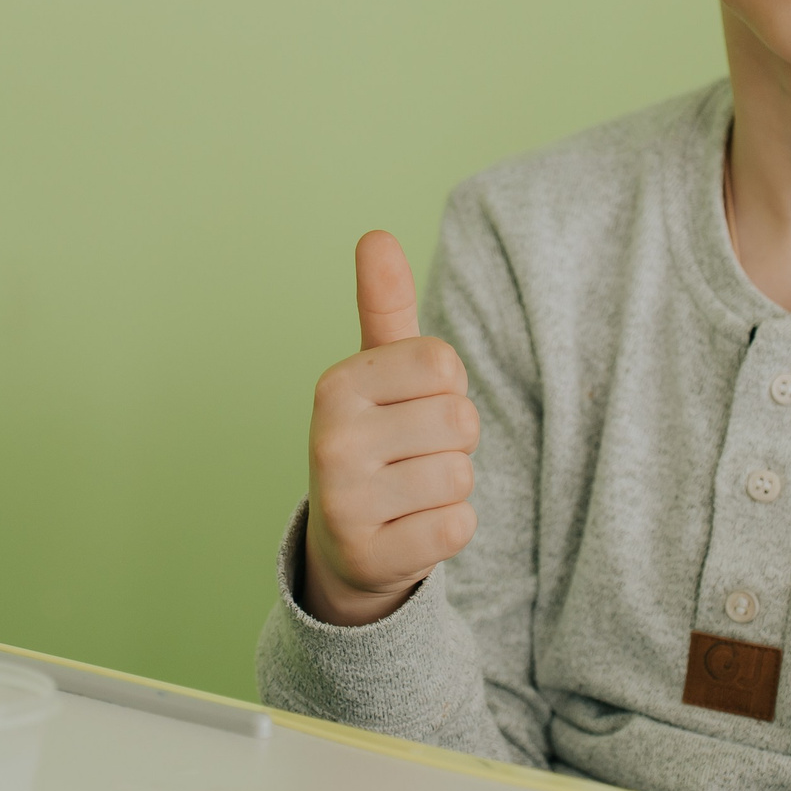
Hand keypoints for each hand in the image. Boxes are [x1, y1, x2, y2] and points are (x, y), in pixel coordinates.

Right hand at [299, 231, 480, 626]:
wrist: (346, 543)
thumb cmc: (377, 438)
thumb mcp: (377, 371)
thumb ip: (385, 305)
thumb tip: (376, 234)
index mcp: (336, 384)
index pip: (444, 364)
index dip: (445, 388)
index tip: (411, 407)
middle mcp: (329, 440)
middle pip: (459, 419)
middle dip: (452, 438)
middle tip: (410, 455)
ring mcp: (345, 502)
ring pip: (461, 474)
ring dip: (450, 486)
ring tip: (408, 490)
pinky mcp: (371, 556)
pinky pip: (458, 527)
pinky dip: (449, 528)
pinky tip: (410, 527)